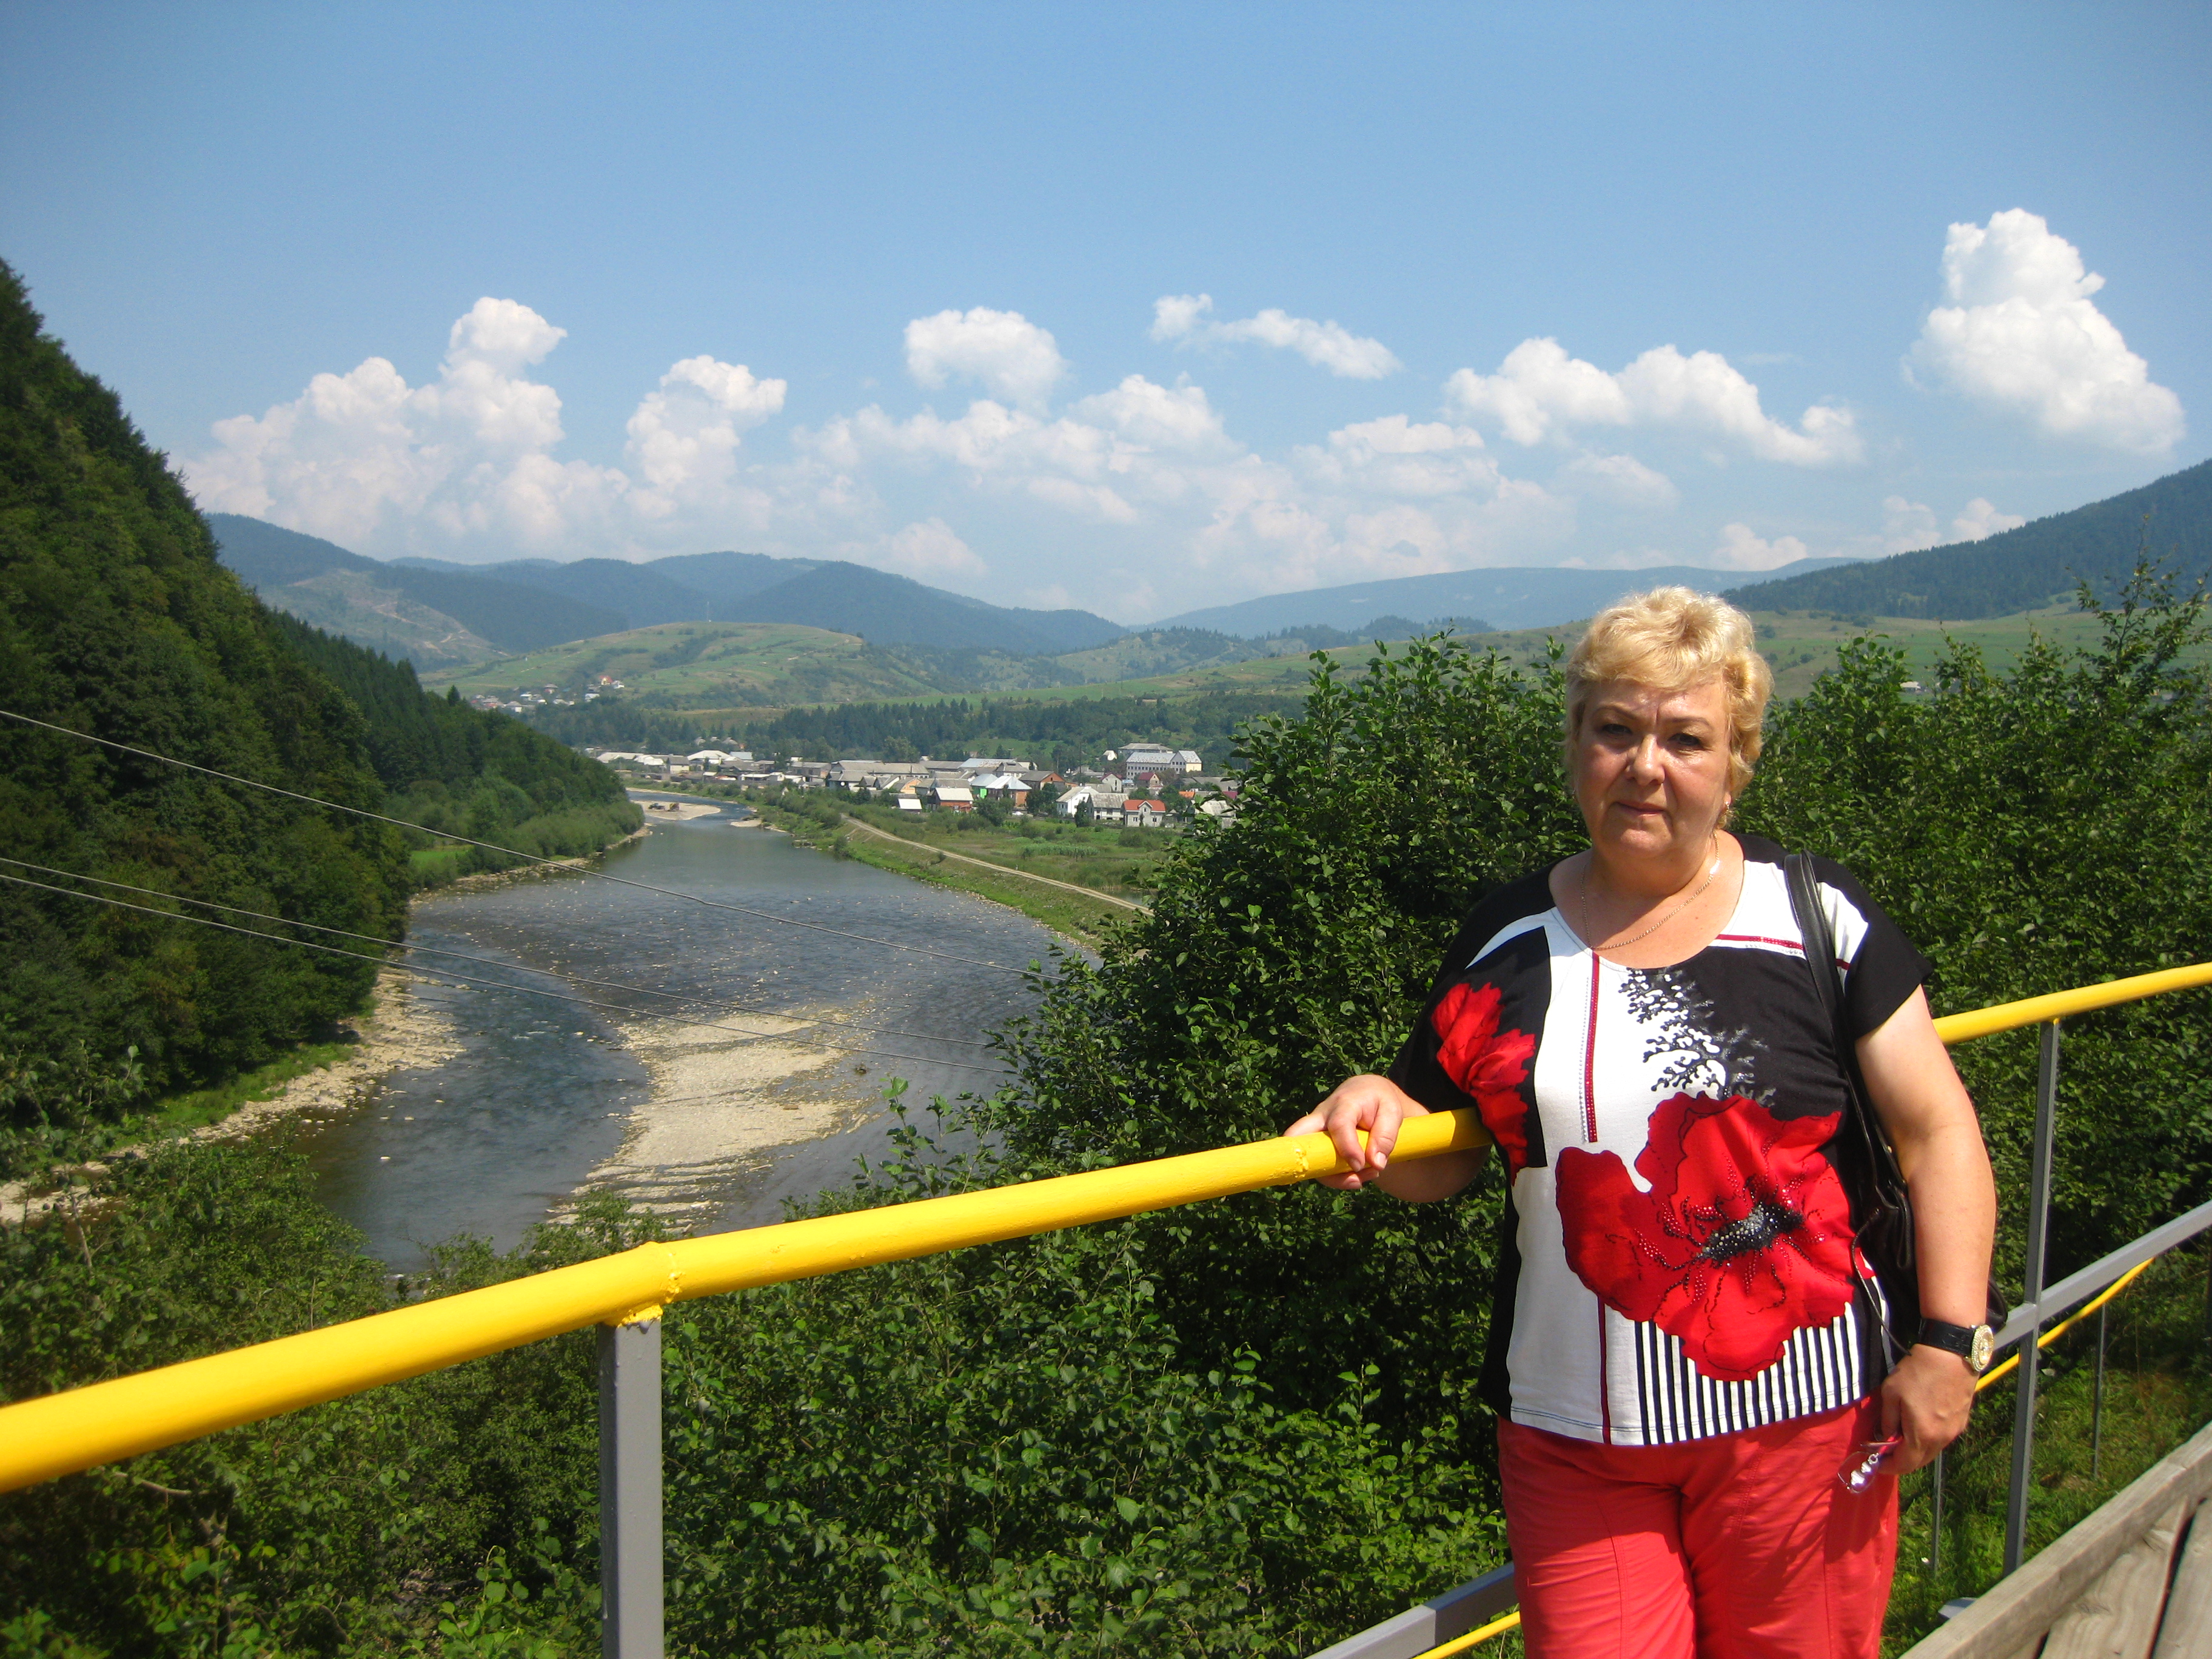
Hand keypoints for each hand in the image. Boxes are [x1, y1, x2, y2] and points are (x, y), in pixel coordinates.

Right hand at [1283, 1074, 1428, 1190]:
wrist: (1367, 1095)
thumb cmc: (1379, 1102)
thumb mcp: (1392, 1112)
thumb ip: (1386, 1136)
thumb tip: (1376, 1163)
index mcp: (1344, 1104)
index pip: (1339, 1125)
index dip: (1347, 1149)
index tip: (1360, 1166)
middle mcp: (1322, 1116)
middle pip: (1297, 1135)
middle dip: (1307, 1160)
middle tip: (1340, 1176)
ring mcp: (1315, 1131)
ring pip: (1309, 1158)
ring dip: (1335, 1176)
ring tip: (1366, 1176)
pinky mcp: (1316, 1144)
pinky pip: (1318, 1166)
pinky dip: (1336, 1177)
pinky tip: (1359, 1175)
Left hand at [1880, 1343, 1977, 1473]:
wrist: (1951, 1356)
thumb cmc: (1917, 1373)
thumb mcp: (1891, 1394)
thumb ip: (1887, 1421)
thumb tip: (1885, 1438)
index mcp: (1922, 1435)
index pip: (1905, 1465)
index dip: (1889, 1467)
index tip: (1877, 1463)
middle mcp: (1941, 1439)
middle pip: (1919, 1462)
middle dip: (1901, 1461)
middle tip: (1886, 1451)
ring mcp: (1954, 1432)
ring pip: (1932, 1452)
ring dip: (1915, 1450)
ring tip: (1900, 1437)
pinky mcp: (1961, 1423)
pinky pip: (1941, 1440)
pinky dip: (1927, 1440)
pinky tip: (1918, 1426)